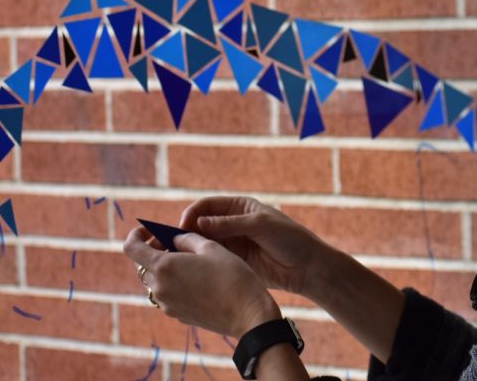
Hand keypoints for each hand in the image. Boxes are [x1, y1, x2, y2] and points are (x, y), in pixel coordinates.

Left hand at [124, 227, 280, 338]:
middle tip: (176, 243)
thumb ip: (187, 239)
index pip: (131, 248)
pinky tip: (198, 280)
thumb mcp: (211, 247)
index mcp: (164, 267)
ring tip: (191, 262)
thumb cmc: (232, 276)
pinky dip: (175, 283)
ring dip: (166, 269)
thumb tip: (174, 239)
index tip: (149, 231)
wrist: (247, 313)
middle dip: (155, 251)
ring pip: (156, 281)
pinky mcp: (178, 315)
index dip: (136, 235)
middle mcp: (160, 288)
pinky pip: (168, 295)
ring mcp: (167, 304)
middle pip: (144, 265)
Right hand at [178, 196, 333, 299]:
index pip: (207, 206)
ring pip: (202, 244)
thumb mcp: (261, 225)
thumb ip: (230, 224)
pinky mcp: (233, 262)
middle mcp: (231, 223)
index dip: (191, 214)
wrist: (307, 266)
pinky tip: (189, 270)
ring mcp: (232, 243)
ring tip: (175, 259)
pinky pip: (211, 259)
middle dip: (184, 233)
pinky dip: (199, 263)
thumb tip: (199, 222)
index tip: (181, 227)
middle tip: (169, 245)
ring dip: (188, 249)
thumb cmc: (289, 238)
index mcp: (239, 207)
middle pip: (200, 225)